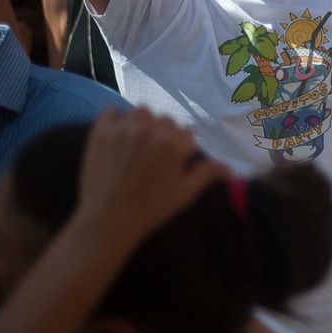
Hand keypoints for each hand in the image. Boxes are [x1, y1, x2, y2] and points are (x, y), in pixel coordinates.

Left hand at [73, 108, 227, 246]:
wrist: (107, 220)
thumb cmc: (151, 209)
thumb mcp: (185, 194)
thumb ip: (207, 174)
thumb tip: (230, 168)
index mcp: (174, 144)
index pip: (188, 133)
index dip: (185, 147)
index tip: (178, 160)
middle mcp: (150, 131)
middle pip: (166, 120)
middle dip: (166, 134)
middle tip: (158, 154)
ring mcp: (123, 129)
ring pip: (141, 111)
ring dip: (144, 122)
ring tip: (139, 140)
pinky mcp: (101, 133)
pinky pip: (111, 111)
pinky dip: (116, 118)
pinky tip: (119, 133)